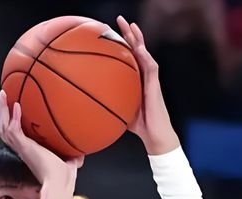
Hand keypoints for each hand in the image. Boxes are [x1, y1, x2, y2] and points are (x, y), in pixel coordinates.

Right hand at [0, 90, 82, 184]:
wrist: (60, 184)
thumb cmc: (64, 177)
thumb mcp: (71, 161)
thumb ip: (74, 155)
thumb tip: (84, 151)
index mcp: (29, 151)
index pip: (16, 136)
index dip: (12, 123)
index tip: (15, 109)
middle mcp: (22, 150)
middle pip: (5, 129)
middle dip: (3, 113)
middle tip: (4, 96)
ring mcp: (22, 148)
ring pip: (4, 128)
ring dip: (3, 111)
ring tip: (4, 94)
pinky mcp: (24, 148)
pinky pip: (14, 130)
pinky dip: (14, 117)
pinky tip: (18, 105)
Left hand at [116, 16, 180, 154]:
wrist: (154, 135)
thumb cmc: (139, 125)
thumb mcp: (118, 110)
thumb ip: (107, 103)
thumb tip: (86, 104)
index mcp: (135, 78)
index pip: (127, 56)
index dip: (120, 43)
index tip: (109, 32)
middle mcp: (143, 75)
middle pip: (136, 49)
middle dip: (128, 34)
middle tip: (119, 20)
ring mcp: (150, 79)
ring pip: (145, 53)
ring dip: (138, 39)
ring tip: (131, 25)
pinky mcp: (155, 85)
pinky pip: (151, 67)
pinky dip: (146, 56)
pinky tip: (140, 48)